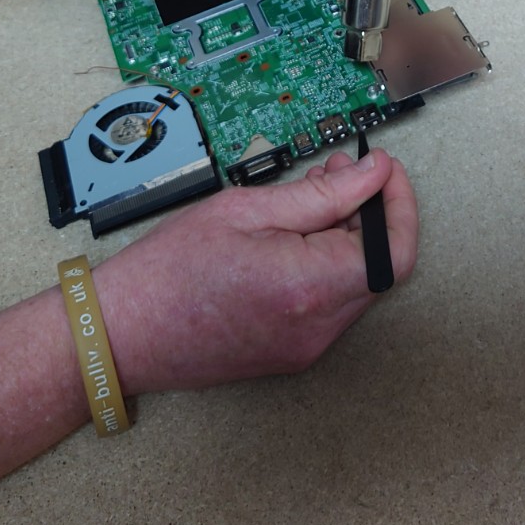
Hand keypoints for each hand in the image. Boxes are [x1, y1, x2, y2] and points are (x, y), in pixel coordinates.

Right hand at [100, 149, 417, 393]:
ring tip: (307, 200)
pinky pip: (330, 303)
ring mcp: (309, 346)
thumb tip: (373, 173)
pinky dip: (325, 266)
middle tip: (337, 173)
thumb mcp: (247, 209)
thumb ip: (322, 193)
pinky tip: (292, 238)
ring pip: (355, 284)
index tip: (383, 171)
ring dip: (346, 238)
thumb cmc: (170, 271)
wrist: (125, 333)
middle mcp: (320, 326)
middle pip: (379, 266)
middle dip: (368, 213)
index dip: (399, 204)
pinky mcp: (294, 354)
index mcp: (312, 286)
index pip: (395, 249)